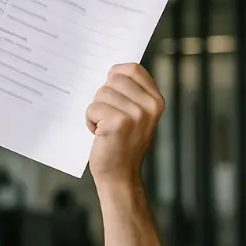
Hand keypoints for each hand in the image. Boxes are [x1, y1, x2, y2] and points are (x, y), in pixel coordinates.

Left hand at [86, 63, 163, 187]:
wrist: (120, 175)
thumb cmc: (123, 144)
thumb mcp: (137, 116)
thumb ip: (131, 95)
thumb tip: (112, 72)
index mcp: (156, 100)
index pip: (133, 69)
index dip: (116, 75)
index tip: (110, 89)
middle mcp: (149, 105)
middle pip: (113, 79)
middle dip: (103, 96)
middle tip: (107, 116)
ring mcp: (135, 114)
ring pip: (101, 93)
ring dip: (96, 111)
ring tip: (104, 127)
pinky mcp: (118, 123)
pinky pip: (93, 108)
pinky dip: (89, 121)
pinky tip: (98, 133)